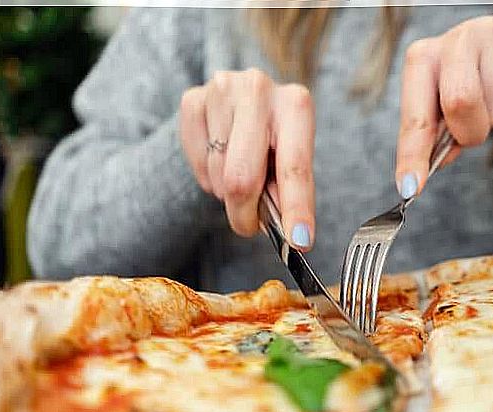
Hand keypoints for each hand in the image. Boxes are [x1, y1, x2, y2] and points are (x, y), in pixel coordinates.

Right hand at [179, 69, 315, 248]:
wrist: (241, 101)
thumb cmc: (273, 139)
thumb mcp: (291, 159)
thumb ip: (290, 191)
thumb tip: (290, 233)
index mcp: (295, 105)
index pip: (294, 167)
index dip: (296, 208)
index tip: (299, 241)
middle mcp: (259, 90)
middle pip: (241, 178)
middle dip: (244, 213)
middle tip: (249, 224)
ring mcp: (222, 91)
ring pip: (217, 174)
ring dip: (226, 191)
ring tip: (238, 174)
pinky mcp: (192, 99)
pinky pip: (196, 161)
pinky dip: (207, 175)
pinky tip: (219, 160)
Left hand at [395, 14, 492, 198]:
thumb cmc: (469, 87)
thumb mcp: (442, 113)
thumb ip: (431, 141)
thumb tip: (416, 179)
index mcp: (423, 58)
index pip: (416, 116)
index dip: (413, 154)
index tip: (410, 187)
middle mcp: (457, 38)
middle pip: (461, 102)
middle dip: (470, 131)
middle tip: (474, 127)